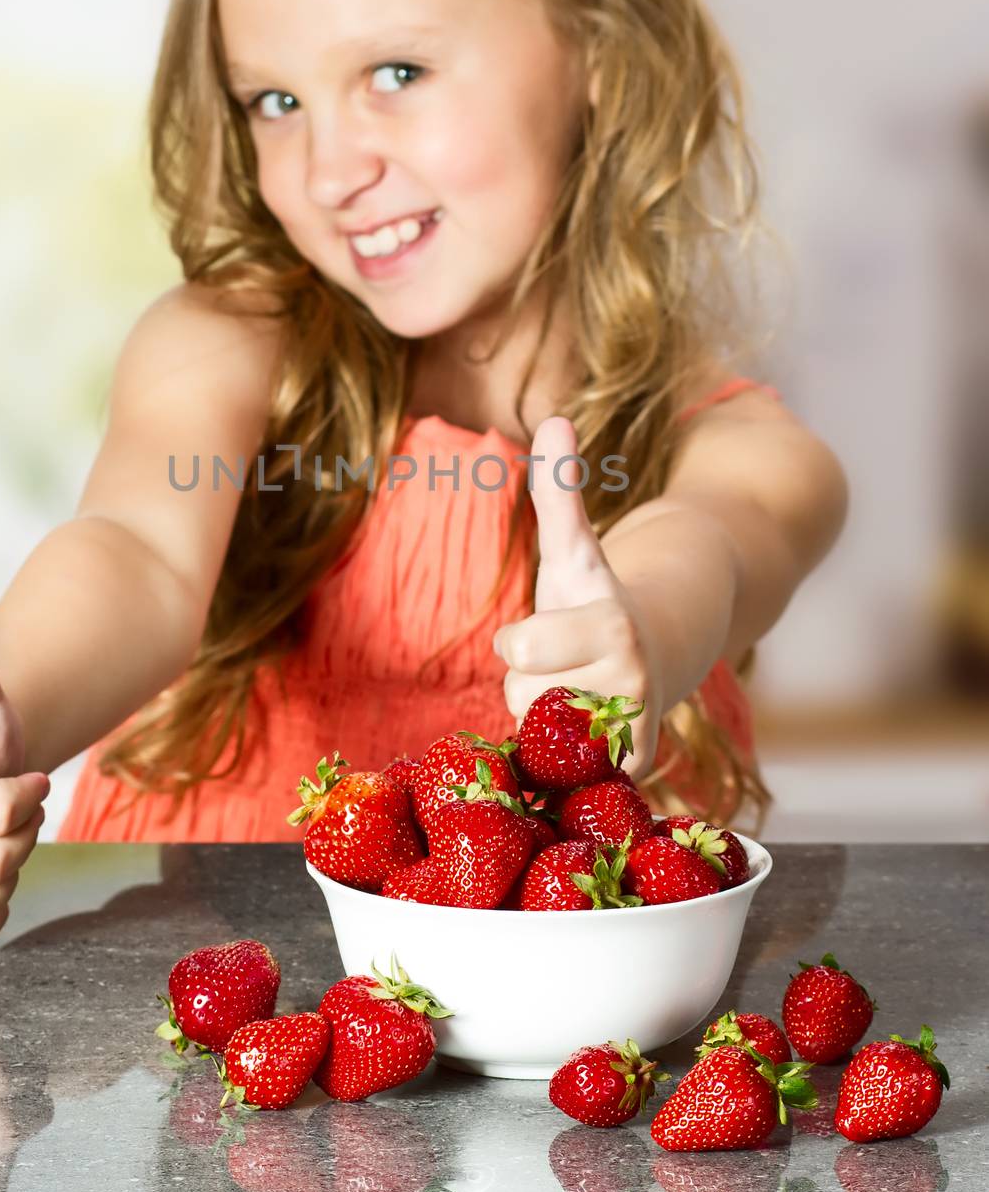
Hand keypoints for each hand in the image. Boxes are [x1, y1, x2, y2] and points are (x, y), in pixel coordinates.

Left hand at [492, 416, 662, 780]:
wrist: (669, 646)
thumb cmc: (600, 597)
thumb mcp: (574, 547)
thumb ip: (559, 489)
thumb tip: (555, 417)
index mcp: (609, 625)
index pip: (521, 648)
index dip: (521, 643)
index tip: (547, 629)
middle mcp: (631, 679)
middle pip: (521, 697)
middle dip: (531, 681)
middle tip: (566, 662)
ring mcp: (638, 727)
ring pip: (537, 736)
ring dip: (546, 716)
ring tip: (581, 689)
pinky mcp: (635, 767)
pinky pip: (564, 774)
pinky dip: (567, 757)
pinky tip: (591, 732)